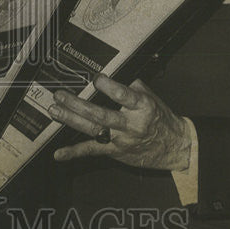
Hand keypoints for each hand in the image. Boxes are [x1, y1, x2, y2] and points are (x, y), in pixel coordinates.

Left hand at [48, 75, 192, 170]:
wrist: (174, 146)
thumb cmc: (160, 118)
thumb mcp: (151, 97)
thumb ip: (131, 86)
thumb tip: (110, 75)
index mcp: (142, 107)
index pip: (124, 96)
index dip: (109, 87)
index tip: (96, 78)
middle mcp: (131, 125)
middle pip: (102, 115)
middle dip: (78, 105)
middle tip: (61, 95)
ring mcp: (121, 140)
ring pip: (93, 130)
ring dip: (71, 120)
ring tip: (55, 110)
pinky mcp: (114, 152)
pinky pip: (92, 151)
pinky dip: (74, 153)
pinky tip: (58, 153)